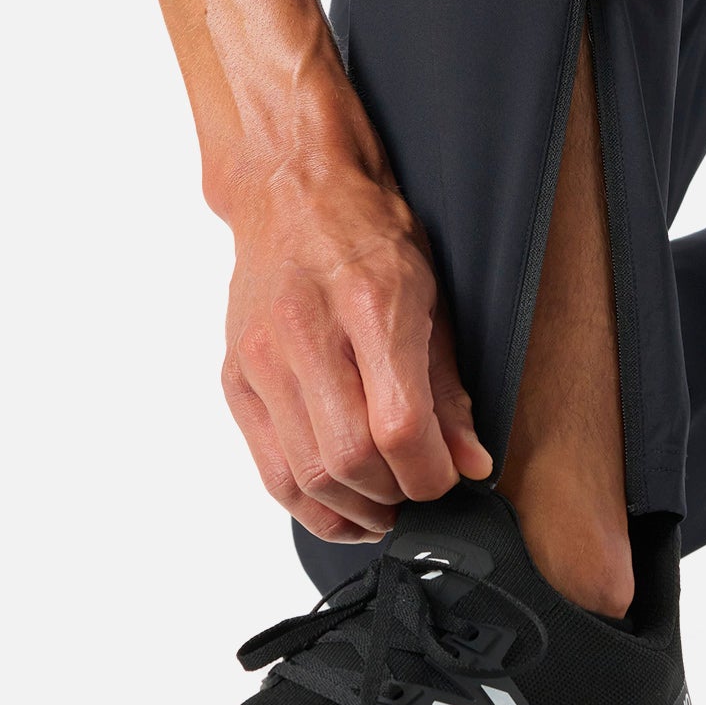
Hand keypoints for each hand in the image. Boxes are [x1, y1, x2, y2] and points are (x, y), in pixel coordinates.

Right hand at [219, 158, 492, 542]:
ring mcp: (261, 361)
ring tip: (389, 507)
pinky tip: (345, 505)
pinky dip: (310, 504)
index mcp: (369, 305)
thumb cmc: (369, 237)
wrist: (291, 194)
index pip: (397, 424)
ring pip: (307, 476)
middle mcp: (305, 335)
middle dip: (397, 494)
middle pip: (350, 459)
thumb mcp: (433, 297)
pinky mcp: (235, 381)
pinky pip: (271, 469)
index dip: (430, 472)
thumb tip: (470, 462)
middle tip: (423, 492)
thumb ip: (449, 387)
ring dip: (356, 510)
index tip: (450, 479)